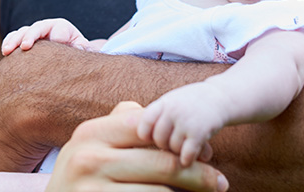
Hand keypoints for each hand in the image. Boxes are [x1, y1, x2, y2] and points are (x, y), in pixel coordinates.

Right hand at [2, 18, 92, 54]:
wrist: (66, 51)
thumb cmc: (75, 50)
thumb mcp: (82, 49)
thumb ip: (82, 48)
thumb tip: (78, 48)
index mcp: (62, 27)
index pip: (59, 29)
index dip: (57, 36)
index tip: (55, 43)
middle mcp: (45, 27)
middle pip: (36, 28)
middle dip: (30, 36)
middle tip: (25, 47)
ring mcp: (33, 33)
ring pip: (21, 33)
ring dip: (14, 40)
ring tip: (7, 50)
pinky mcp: (23, 41)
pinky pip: (13, 39)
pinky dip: (8, 43)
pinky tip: (5, 52)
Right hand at [47, 102, 228, 191]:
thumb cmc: (81, 176)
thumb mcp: (92, 144)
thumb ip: (122, 123)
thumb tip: (169, 119)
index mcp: (91, 133)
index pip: (149, 129)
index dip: (182, 141)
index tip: (209, 154)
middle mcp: (89, 158)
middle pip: (162, 164)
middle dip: (199, 174)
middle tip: (222, 183)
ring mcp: (92, 189)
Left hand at [138, 83, 224, 166]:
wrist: (221, 97)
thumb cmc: (192, 103)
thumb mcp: (172, 101)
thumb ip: (157, 116)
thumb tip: (143, 140)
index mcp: (163, 103)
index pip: (145, 122)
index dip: (146, 134)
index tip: (152, 139)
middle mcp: (172, 111)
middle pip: (159, 140)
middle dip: (166, 145)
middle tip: (174, 143)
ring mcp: (185, 121)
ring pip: (173, 148)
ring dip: (180, 151)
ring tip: (186, 144)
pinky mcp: (199, 132)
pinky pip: (186, 154)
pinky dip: (188, 160)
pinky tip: (190, 158)